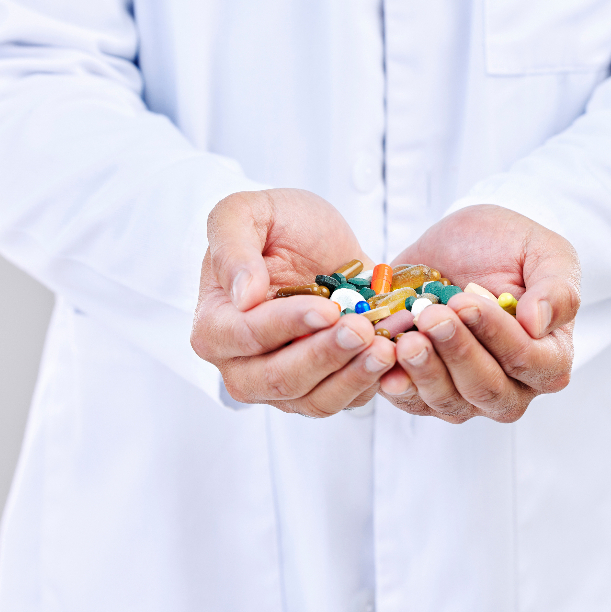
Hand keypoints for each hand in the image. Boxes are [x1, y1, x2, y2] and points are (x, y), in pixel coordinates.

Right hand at [190, 189, 396, 415]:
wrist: (316, 240)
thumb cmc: (274, 224)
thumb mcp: (246, 212)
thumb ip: (232, 246)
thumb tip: (242, 295)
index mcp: (214, 325)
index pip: (247, 336)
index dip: (288, 325)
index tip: (328, 308)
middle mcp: (242, 365)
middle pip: (281, 379)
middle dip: (325, 355)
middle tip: (363, 330)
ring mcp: (282, 384)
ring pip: (315, 399)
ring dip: (353, 377)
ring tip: (386, 348)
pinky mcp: (322, 388)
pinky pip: (346, 399)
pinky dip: (373, 383)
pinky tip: (396, 356)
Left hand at [378, 205, 580, 422]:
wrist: (461, 244)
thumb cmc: (511, 247)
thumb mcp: (545, 251)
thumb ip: (556, 287)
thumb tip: (539, 322)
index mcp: (549, 357)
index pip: (529, 362)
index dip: (497, 336)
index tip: (467, 302)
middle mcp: (512, 387)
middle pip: (487, 389)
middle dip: (457, 352)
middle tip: (432, 316)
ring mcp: (468, 396)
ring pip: (449, 400)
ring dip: (425, 370)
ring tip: (408, 338)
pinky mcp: (427, 393)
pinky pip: (413, 401)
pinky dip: (398, 384)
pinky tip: (385, 361)